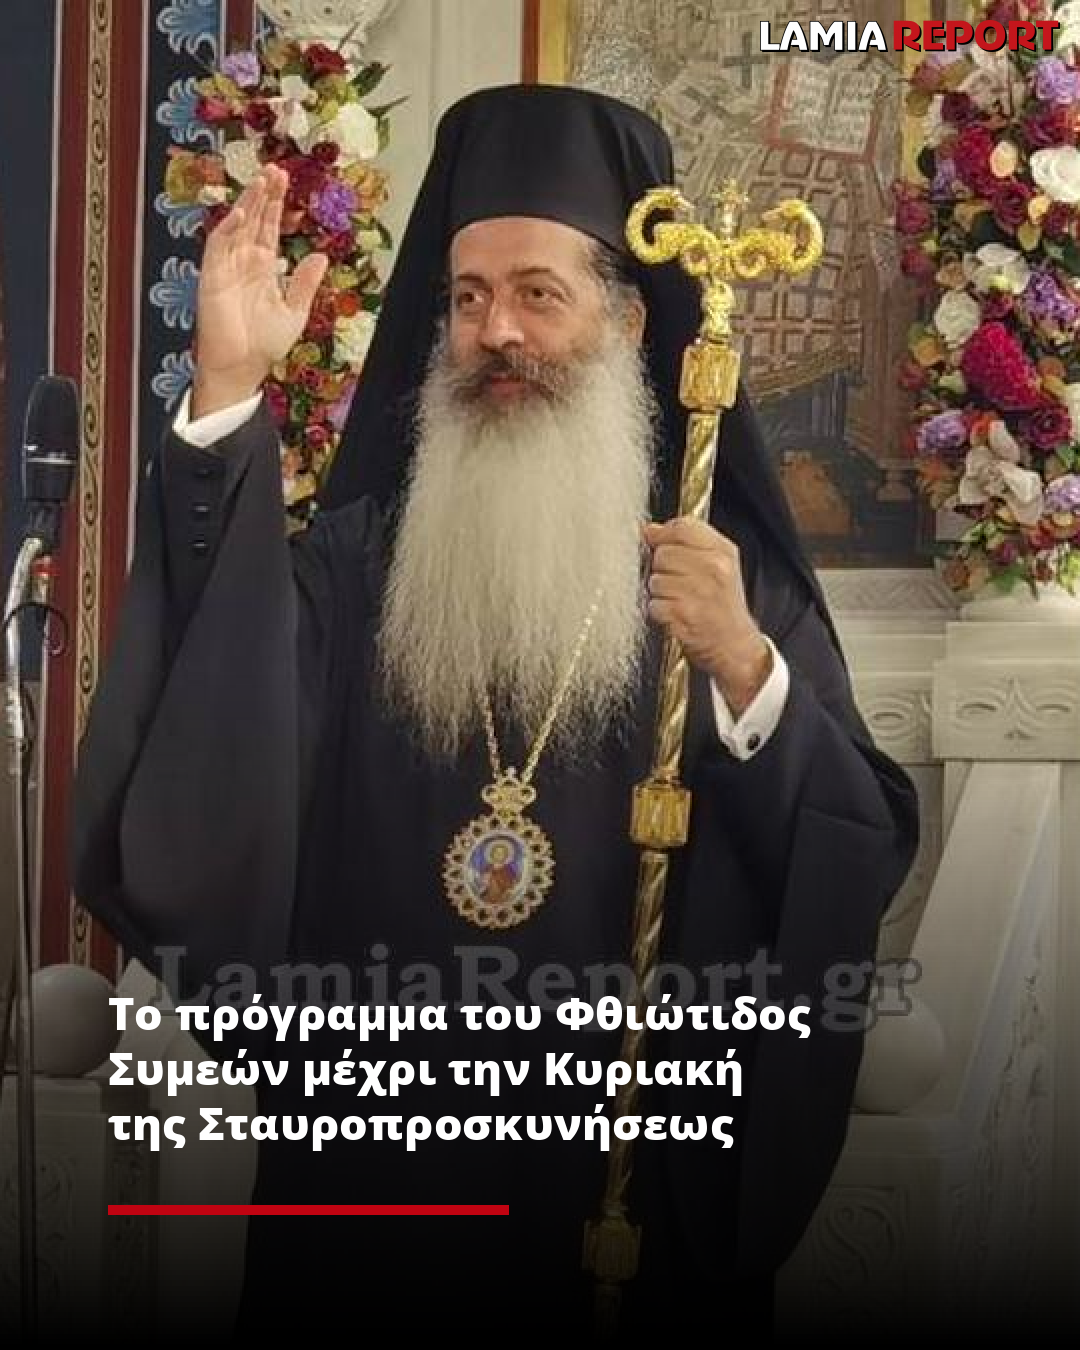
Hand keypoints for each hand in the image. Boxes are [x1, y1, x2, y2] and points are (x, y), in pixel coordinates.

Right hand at [191, 165, 328, 417]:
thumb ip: (306, 283)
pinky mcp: (213, 277)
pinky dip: (228, 228)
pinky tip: (241, 213)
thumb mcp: (295, 312)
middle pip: (254, 219)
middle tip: (275, 168)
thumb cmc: (263, 345)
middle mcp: (244, 262)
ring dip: (248, 204)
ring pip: (237, 226)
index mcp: (263, 268)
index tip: (285, 180)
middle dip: (264, 194)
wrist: (241, 368)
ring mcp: (227, 267)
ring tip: (261, 181)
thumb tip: (320, 257)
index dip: (276, 204)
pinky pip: (218, 246)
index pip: (270, 227)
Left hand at [644, 517, 771, 715]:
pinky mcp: (684, 615)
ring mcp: (699, 592)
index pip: (683, 527)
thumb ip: (686, 543)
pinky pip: (654, 604)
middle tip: (677, 582)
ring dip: (660, 592)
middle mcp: (714, 569)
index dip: (664, 535)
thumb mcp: (720, 567)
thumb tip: (649, 530)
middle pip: (663, 553)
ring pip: (655, 579)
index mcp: (723, 553)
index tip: (660, 544)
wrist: (736, 646)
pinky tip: (675, 615)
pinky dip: (659, 612)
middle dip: (662, 568)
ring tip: (678, 600)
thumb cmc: (724, 607)